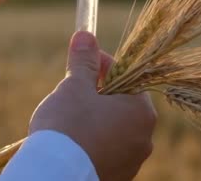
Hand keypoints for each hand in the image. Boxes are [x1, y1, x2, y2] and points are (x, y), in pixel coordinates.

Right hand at [29, 31, 156, 180]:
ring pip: (115, 130)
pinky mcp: (117, 177)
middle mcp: (144, 138)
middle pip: (122, 105)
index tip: (84, 63)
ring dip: (96, 119)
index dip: (104, 66)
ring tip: (70, 117)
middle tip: (74, 90)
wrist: (56, 175)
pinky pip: (107, 152)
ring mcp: (132, 162)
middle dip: (99, 94)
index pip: (127, 78)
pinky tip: (74, 141)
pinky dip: (93, 143)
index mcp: (141, 111)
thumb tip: (86, 35)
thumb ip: (84, 61)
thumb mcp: (75, 86)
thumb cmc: (68, 125)